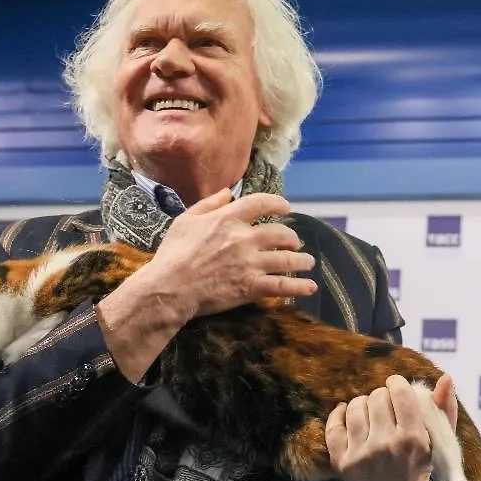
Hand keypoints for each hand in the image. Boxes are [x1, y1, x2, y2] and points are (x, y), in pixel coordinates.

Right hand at [97, 189, 316, 382]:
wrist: (169, 288)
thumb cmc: (173, 254)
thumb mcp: (185, 220)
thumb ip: (208, 204)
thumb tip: (227, 192)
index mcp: (227, 219)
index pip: (261, 204)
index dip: (278, 204)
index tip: (286, 208)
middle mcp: (243, 238)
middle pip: (279, 233)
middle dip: (291, 237)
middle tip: (295, 242)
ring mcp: (250, 263)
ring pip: (286, 260)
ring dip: (301, 260)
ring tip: (308, 262)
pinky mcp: (251, 287)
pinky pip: (282, 286)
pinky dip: (299, 287)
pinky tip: (311, 287)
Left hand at [325, 374, 457, 480]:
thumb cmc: (419, 462)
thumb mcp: (439, 440)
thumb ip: (444, 408)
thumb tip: (445, 377)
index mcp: (413, 439)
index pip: (400, 393)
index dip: (397, 384)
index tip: (396, 387)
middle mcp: (386, 446)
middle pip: (377, 397)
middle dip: (382, 396)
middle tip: (386, 406)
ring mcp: (361, 455)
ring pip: (355, 406)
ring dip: (363, 404)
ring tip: (370, 413)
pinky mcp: (342, 461)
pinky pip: (333, 424)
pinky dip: (339, 414)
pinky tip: (347, 412)